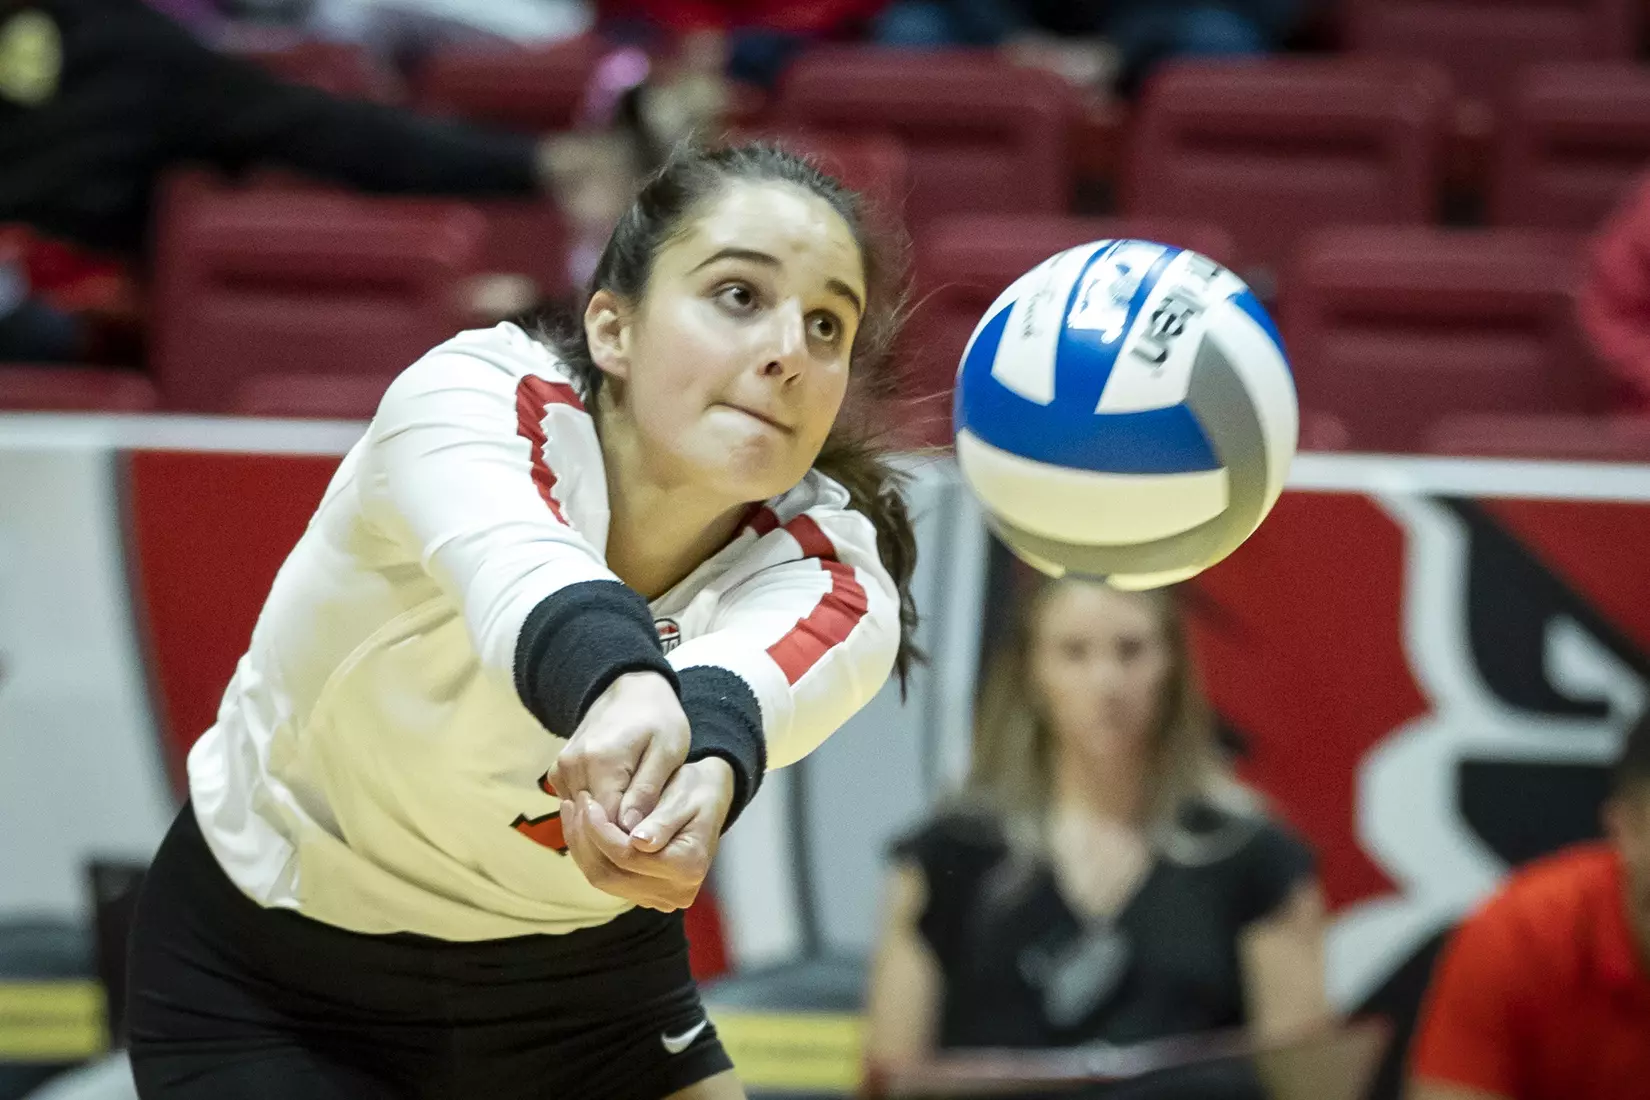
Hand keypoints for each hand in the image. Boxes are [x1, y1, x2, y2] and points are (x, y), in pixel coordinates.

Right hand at [549, 671, 687, 832]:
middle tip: (649, 840)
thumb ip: (647, 792)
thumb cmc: (658, 719)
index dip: (630, 841)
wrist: (631, 688)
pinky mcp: (558, 773)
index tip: (653, 841)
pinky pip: (574, 808)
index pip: (607, 825)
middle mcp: (571, 767)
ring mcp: (560, 770)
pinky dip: (594, 816)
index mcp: (600, 762)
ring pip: (580, 820)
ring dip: (605, 830)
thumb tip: (632, 835)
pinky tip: (620, 811)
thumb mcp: (667, 752)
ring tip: (638, 825)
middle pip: (589, 826)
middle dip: (617, 839)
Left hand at [560, 757, 735, 911]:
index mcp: (687, 867)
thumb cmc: (697, 790)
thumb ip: (662, 821)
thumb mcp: (684, 796)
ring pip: (603, 879)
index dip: (599, 829)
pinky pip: (608, 878)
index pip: (626, 856)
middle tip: (573, 803)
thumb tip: (640, 842)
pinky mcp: (647, 894)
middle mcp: (676, 892)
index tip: (586, 800)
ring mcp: (661, 898)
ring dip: (582, 847)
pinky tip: (583, 826)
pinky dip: (591, 853)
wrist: (709, 799)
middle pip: (610, 874)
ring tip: (573, 811)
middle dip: (584, 839)